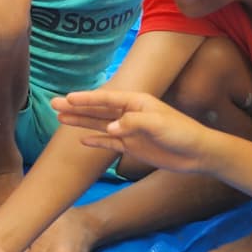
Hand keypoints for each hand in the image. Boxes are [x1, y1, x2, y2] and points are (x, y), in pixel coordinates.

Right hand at [51, 89, 205, 173]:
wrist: (197, 153)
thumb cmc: (182, 132)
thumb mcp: (158, 124)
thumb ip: (133, 123)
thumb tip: (109, 128)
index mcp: (136, 102)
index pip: (106, 99)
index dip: (86, 99)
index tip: (68, 98)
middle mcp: (129, 113)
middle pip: (97, 110)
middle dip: (76, 107)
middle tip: (53, 104)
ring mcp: (129, 130)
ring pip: (99, 124)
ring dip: (80, 121)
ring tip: (60, 118)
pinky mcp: (132, 146)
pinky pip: (108, 143)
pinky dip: (95, 141)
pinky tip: (81, 140)